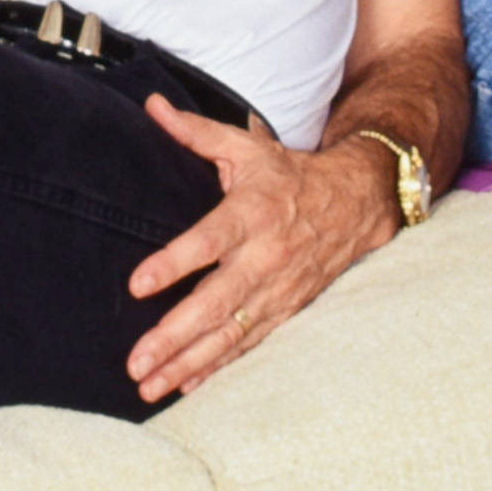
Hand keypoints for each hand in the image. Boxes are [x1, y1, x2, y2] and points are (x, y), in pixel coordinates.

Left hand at [124, 101, 397, 400]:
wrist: (356, 204)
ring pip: (228, 333)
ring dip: (187, 362)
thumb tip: (152, 106)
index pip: (208, 242)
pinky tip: (184, 384)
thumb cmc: (289, 175)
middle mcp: (264, 257)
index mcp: (251, 213)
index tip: (137, 285)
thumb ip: (195, 132)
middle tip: (135, 362)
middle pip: (214, 302)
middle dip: (173, 336)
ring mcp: (276, 290)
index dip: (173, 264)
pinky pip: (247, 344)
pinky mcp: (284, 310)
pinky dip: (217, 368)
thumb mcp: (247, 148)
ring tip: (148, 384)